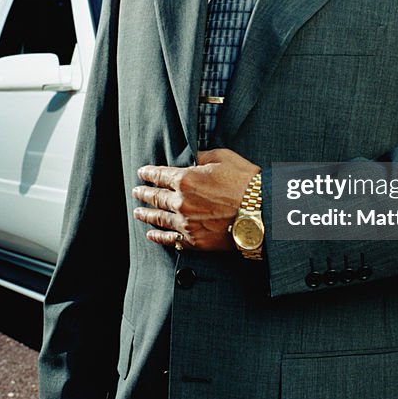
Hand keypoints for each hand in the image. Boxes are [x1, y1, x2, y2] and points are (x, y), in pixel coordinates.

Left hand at [133, 148, 259, 250]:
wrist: (261, 212)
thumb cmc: (246, 182)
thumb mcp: (223, 158)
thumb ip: (202, 156)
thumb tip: (192, 157)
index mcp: (185, 179)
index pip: (160, 175)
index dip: (148, 174)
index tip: (142, 173)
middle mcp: (181, 202)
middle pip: (155, 197)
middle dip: (144, 193)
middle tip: (136, 192)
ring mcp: (186, 223)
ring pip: (159, 219)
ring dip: (146, 215)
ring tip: (138, 212)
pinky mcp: (195, 241)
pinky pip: (171, 240)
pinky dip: (159, 236)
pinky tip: (152, 234)